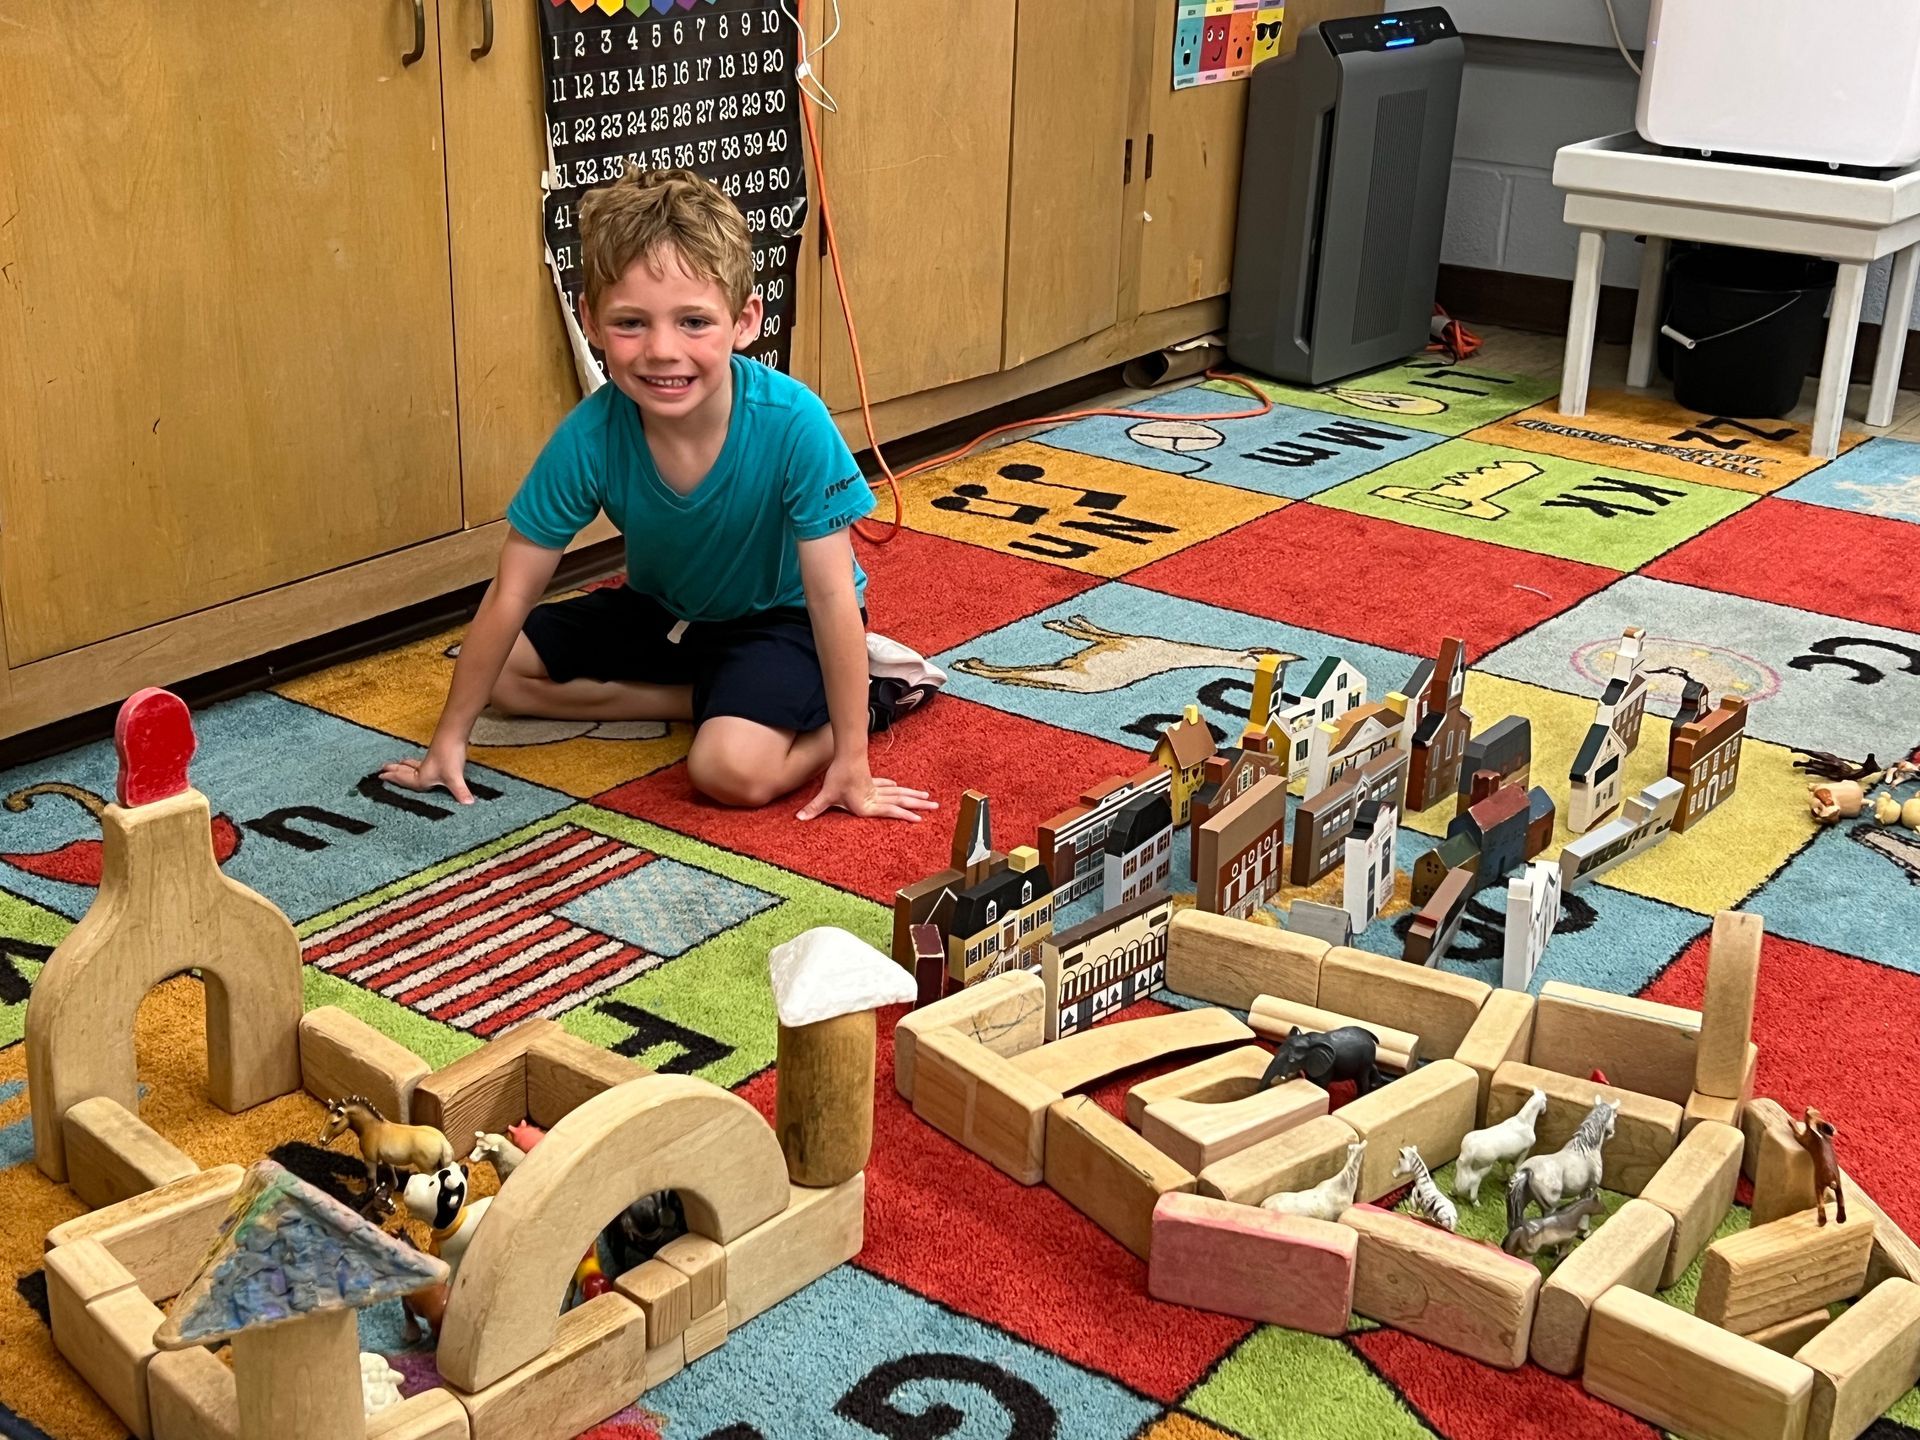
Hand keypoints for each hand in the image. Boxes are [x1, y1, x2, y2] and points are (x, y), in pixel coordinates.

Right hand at [379, 736, 475, 804]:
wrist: (453, 734)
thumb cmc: (449, 755)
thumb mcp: (454, 777)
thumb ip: (460, 791)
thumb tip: (469, 804)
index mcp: (422, 777)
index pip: (405, 781)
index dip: (393, 779)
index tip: (380, 776)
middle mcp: (424, 770)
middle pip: (405, 771)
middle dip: (394, 771)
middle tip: (382, 768)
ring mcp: (430, 762)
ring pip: (413, 765)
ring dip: (405, 765)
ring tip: (398, 763)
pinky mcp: (438, 756)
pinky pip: (422, 762)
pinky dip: (417, 763)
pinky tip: (422, 762)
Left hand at [797, 758, 938, 822]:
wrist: (846, 753)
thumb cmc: (838, 775)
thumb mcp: (826, 794)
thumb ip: (814, 808)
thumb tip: (799, 818)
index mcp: (868, 804)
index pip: (890, 810)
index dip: (904, 815)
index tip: (920, 818)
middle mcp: (875, 797)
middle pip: (901, 800)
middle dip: (918, 804)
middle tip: (935, 806)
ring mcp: (876, 788)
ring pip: (899, 793)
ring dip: (913, 796)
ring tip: (928, 799)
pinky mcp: (872, 781)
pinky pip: (888, 786)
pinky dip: (896, 788)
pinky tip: (900, 788)